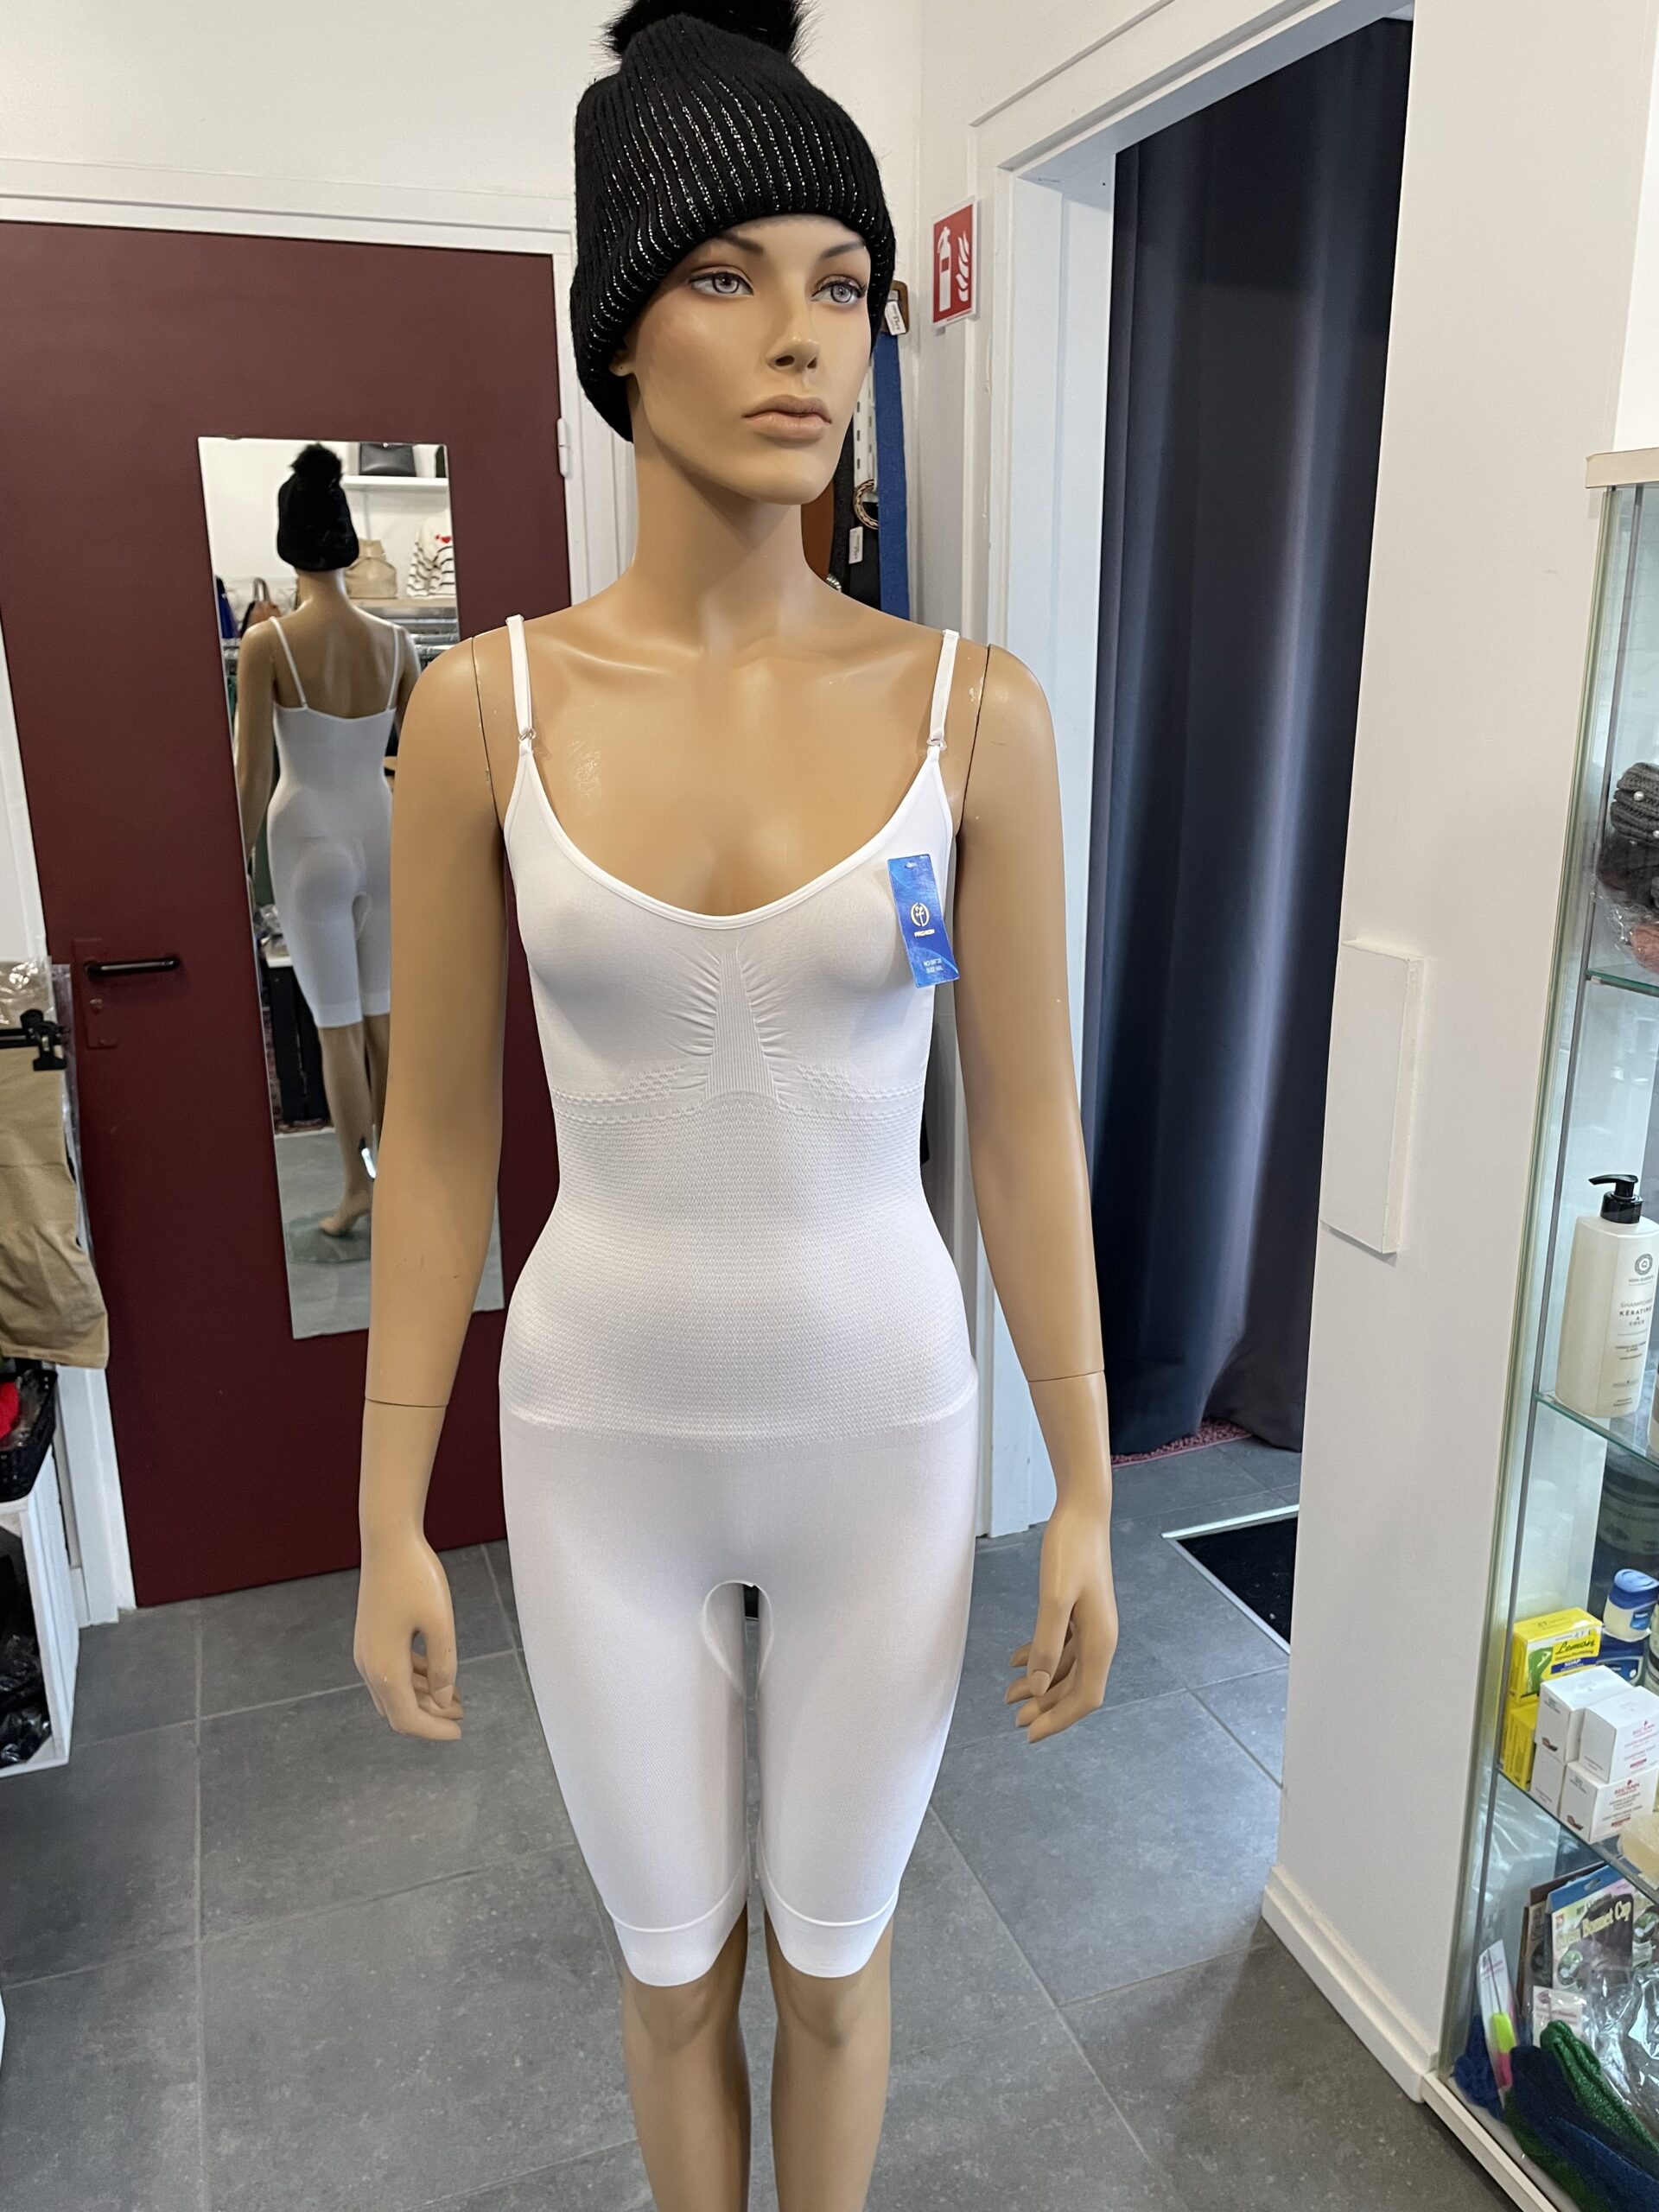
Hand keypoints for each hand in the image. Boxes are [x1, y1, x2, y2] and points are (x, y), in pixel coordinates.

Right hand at [354, 1529, 464, 1739]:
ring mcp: (367, 1651)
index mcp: (386, 1668)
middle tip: (463, 1714)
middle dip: (431, 1716)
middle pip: (399, 1710)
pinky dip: (414, 1679)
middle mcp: (370, 1665)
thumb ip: (445, 1665)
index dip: (434, 1730)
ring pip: (395, 1691)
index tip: (461, 1732)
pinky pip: (392, 1671)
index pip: (408, 1719)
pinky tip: (439, 1672)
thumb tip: (446, 1701)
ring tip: (457, 1696)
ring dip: (424, 1698)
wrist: (388, 1541)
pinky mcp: (371, 1637)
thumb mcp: (440, 1623)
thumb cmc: (416, 1578)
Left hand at [1005, 1492, 1117, 1743]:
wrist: (1082, 1512)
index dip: (1058, 1719)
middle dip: (1046, 1707)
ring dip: (1040, 1684)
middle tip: (1015, 1719)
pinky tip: (1015, 1660)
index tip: (1030, 1733)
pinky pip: (1061, 1646)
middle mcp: (1101, 1638)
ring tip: (1008, 1694)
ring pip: (1066, 1668)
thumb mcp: (1054, 1597)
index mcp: (1101, 1641)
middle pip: (1075, 1687)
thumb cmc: (1071, 1550)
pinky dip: (1041, 1657)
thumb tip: (1040, 1686)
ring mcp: (1091, 1625)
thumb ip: (1048, 1642)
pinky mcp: (1079, 1611)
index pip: (1084, 1697)